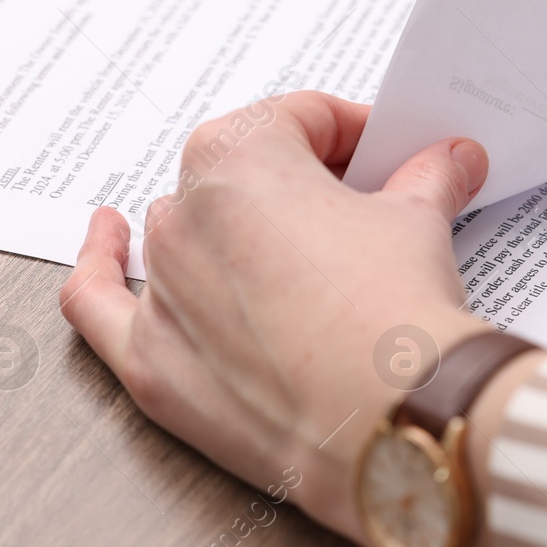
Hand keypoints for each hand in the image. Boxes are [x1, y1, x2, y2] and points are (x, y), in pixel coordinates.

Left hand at [58, 91, 495, 546]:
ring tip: (297, 252)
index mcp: (237, 158)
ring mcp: (161, 291)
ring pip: (186, 232)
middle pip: (243, 176)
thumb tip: (449, 159)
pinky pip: (98, 304)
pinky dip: (99, 266)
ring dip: (235, 231)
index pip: (301, 119)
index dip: (357, 134)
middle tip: (366, 209)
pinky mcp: (152, 364)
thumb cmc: (396, 315)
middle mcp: (182, 216)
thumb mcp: (421, 221)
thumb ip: (426, 177)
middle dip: (302, 185)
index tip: (390, 155)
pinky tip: (106, 237)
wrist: (394, 427)